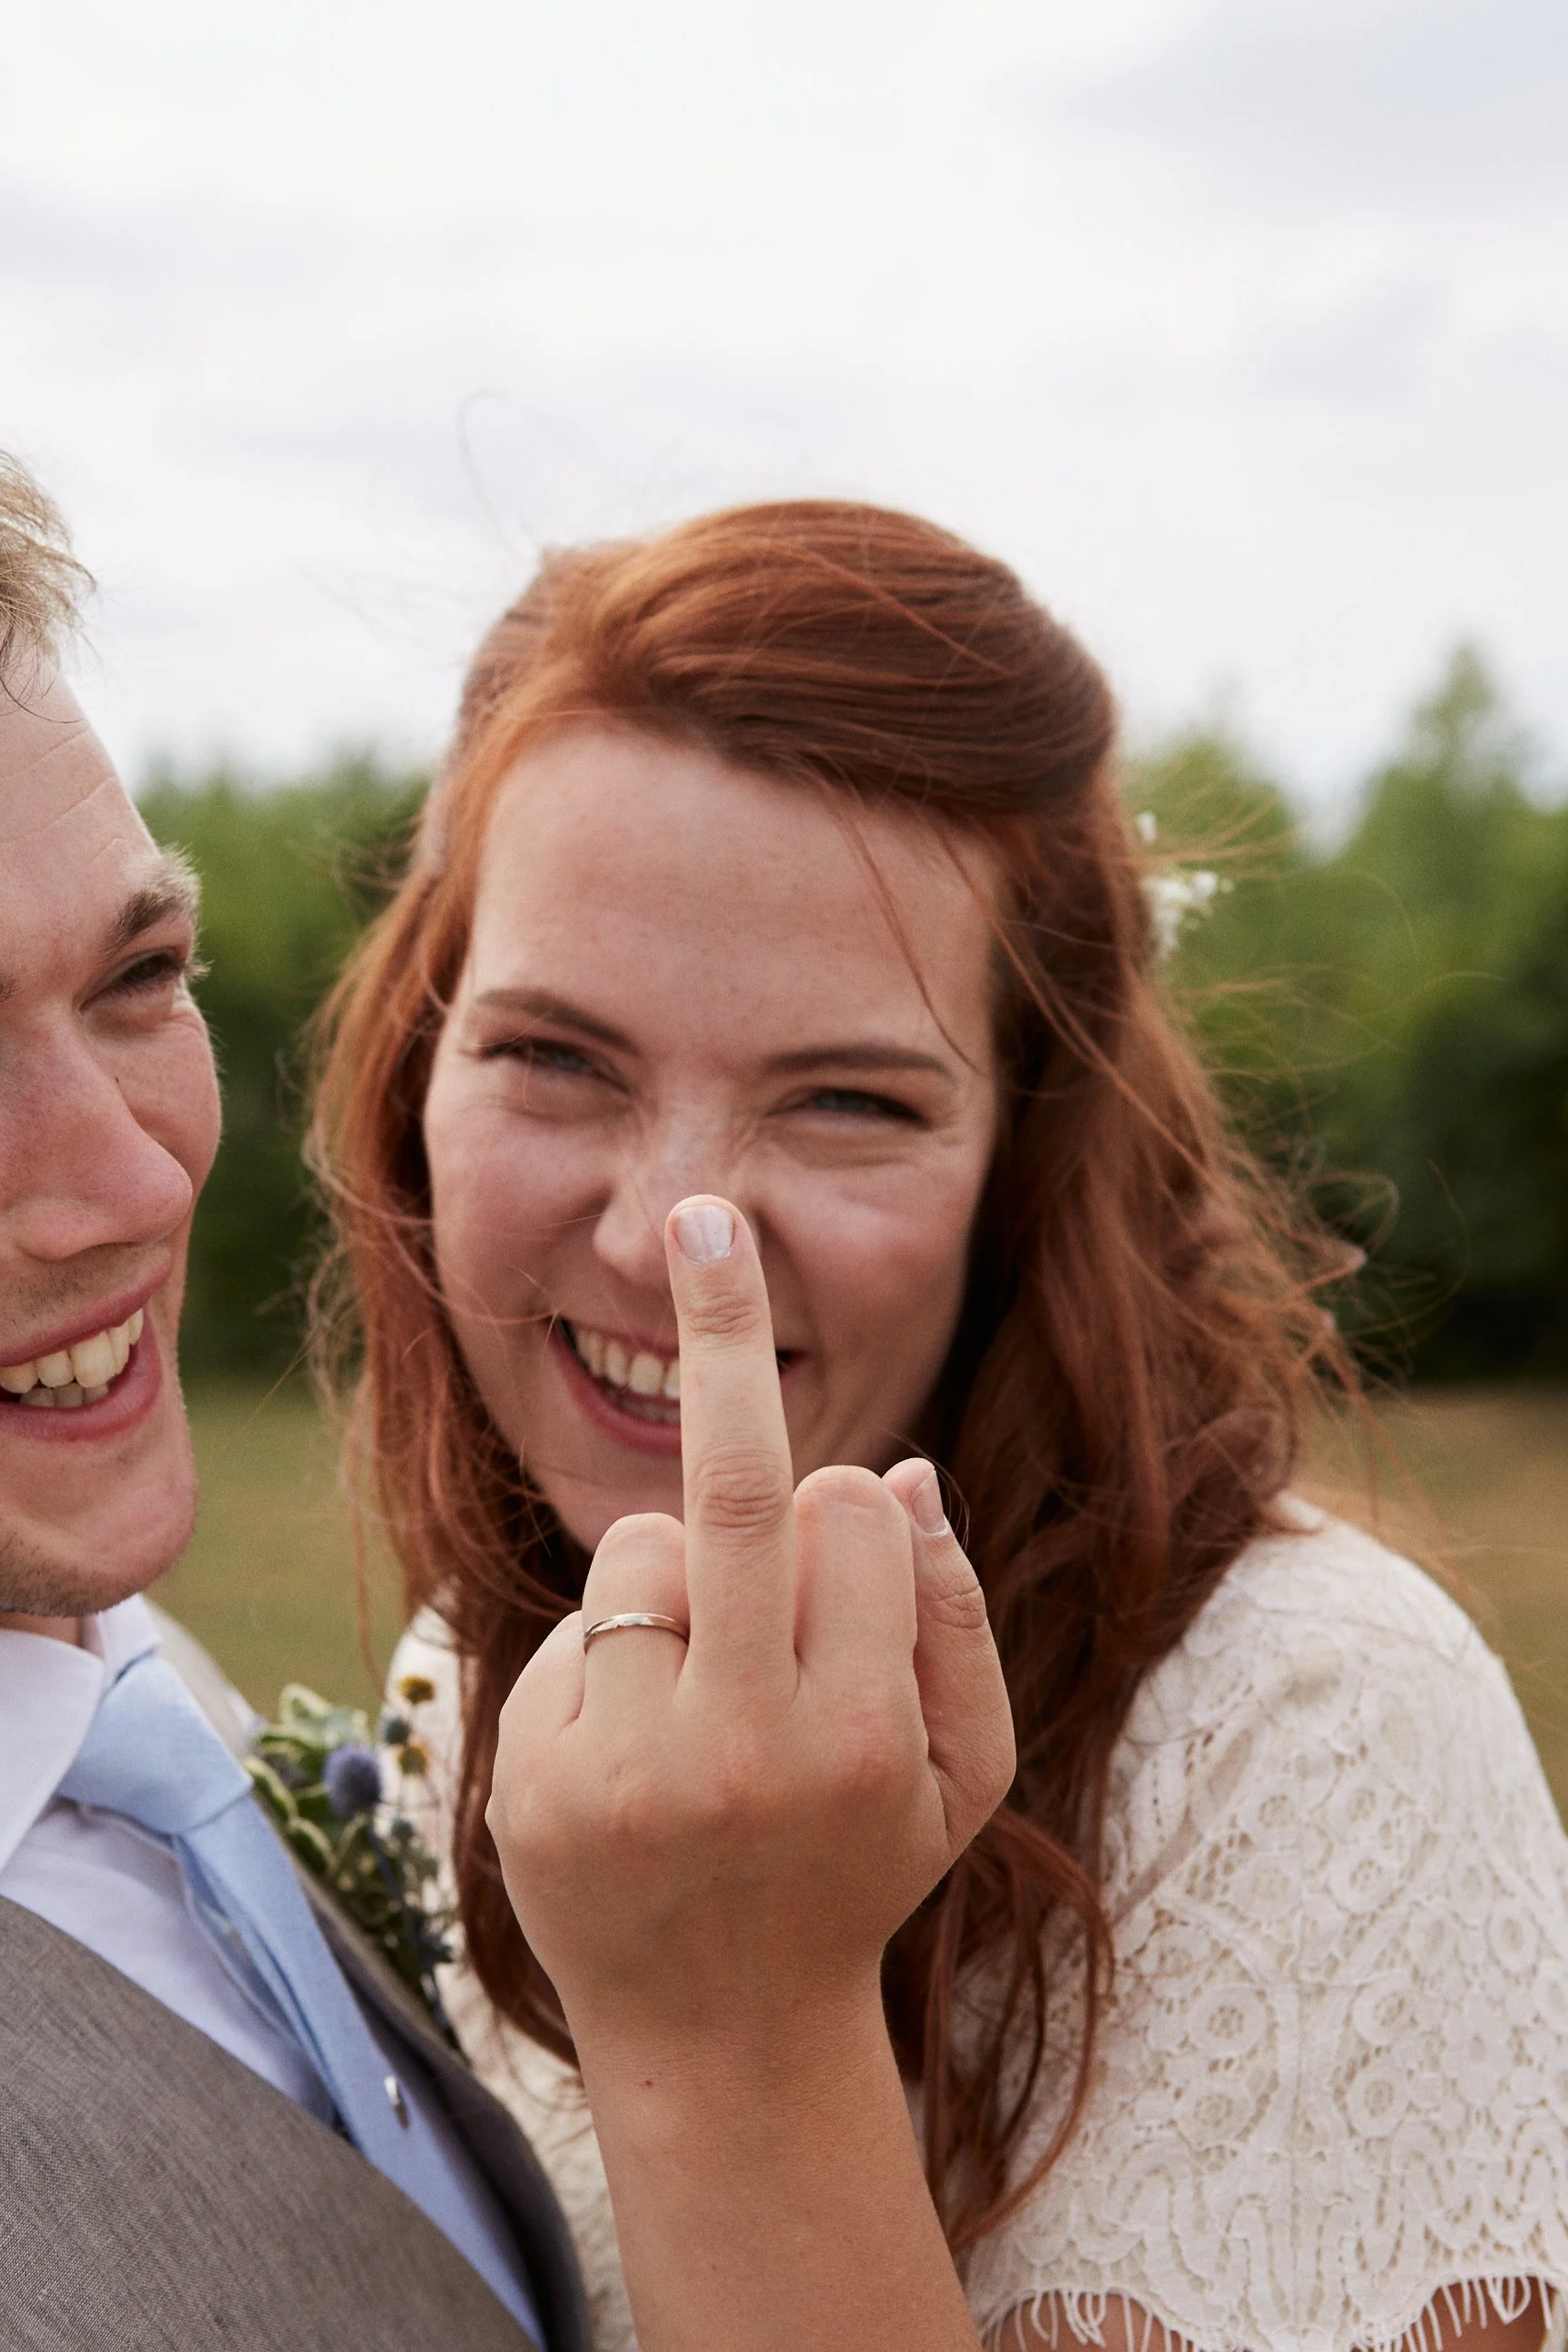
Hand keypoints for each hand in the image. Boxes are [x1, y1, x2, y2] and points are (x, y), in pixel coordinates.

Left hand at [485, 1194, 1015, 2058]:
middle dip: (723, 1332)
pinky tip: (638, 1741)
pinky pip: (582, 1625)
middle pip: (732, 1490)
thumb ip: (954, 1621)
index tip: (858, 1501)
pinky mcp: (534, 1778)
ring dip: (684, 1575)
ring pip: (647, 1550)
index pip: (856, 1514)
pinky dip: (618, 1646)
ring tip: (705, 1690)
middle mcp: (741, 1752)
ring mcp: (624, 1769)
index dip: (859, 1506)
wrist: (719, 2035)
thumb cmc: (858, 1874)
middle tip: (703, 1214)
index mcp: (861, 1739)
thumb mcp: (965, 1773)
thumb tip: (908, 1469)